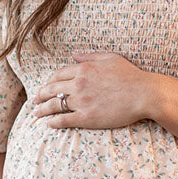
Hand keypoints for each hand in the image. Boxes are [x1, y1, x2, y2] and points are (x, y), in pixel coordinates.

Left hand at [33, 50, 159, 128]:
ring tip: (36, 114)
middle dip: (40, 95)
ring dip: (42, 110)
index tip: (45, 87)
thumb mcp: (110, 58)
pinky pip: (63, 120)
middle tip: (34, 101)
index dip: (49, 82)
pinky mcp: (86, 117)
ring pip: (54, 105)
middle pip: (51, 89)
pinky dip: (53, 122)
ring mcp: (81, 101)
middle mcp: (78, 84)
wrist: (143, 94)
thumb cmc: (130, 75)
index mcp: (83, 68)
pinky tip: (48, 124)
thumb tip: (73, 54)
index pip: (58, 75)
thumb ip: (89, 56)